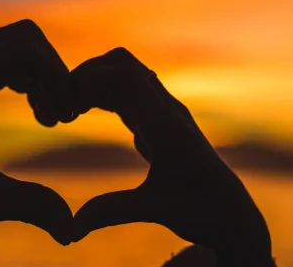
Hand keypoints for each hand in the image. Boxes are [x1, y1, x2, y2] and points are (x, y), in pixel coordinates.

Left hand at [0, 19, 73, 244]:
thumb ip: (28, 207)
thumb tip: (72, 231)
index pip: (21, 45)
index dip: (56, 74)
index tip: (67, 116)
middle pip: (23, 37)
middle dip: (53, 73)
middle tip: (63, 117)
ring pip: (13, 44)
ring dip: (39, 75)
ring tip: (49, 119)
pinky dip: (24, 76)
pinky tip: (32, 110)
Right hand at [68, 48, 274, 265]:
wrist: (229, 213)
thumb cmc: (201, 211)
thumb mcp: (156, 211)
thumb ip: (113, 212)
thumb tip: (70, 228)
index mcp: (167, 124)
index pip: (127, 75)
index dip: (91, 78)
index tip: (68, 106)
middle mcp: (166, 110)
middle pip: (122, 64)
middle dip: (87, 74)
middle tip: (62, 105)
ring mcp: (162, 114)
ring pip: (122, 76)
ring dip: (92, 84)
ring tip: (66, 112)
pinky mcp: (156, 123)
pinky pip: (123, 95)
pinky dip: (98, 96)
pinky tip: (80, 115)